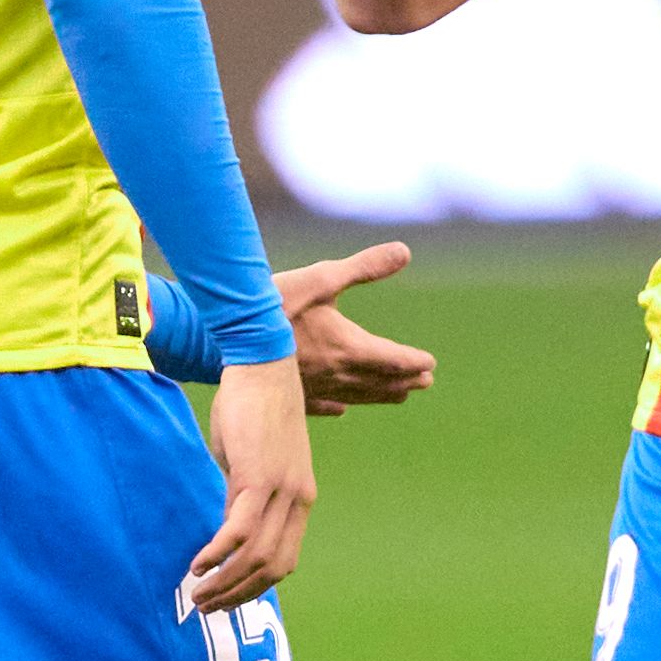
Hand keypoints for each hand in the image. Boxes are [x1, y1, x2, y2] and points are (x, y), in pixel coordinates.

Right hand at [184, 359, 315, 616]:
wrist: (262, 365)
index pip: (283, 560)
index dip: (254, 587)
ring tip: (197, 594)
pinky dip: (218, 554)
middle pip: (271, 567)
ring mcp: (280, 489)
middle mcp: (296, 499)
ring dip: (225, 582)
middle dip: (237, 594)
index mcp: (300, 498)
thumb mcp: (253, 461)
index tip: (226, 597)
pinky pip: (238, 530)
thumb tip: (226, 524)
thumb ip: (245, 495)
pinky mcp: (257, 477)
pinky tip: (197, 564)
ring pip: (256, 556)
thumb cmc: (252, 409)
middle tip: (206, 606)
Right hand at [277, 240, 433, 414]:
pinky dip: (336, 406)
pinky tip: (340, 410)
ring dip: (380, 395)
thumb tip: (404, 251)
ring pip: (356, 396)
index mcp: (349, 347)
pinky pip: (320, 406)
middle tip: (425, 382)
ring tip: (399, 397)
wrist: (230, 337)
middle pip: (379, 382)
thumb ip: (364, 267)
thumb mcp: (323, 278)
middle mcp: (337, 373)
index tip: (430, 364)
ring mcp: (314, 388)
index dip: (413, 361)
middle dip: (404, 381)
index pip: (392, 359)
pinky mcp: (292, 394)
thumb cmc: (276, 304)